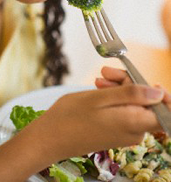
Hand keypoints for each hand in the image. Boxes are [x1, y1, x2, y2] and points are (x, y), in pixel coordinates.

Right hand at [20, 84, 164, 167]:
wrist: (50, 138)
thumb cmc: (70, 117)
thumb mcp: (100, 98)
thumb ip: (131, 95)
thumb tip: (158, 92)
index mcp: (134, 123)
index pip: (166, 111)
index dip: (160, 93)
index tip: (142, 78)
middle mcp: (134, 131)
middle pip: (146, 102)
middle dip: (130, 83)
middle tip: (106, 72)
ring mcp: (125, 133)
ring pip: (133, 104)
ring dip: (119, 88)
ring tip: (98, 79)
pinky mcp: (115, 132)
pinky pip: (123, 110)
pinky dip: (113, 97)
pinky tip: (98, 89)